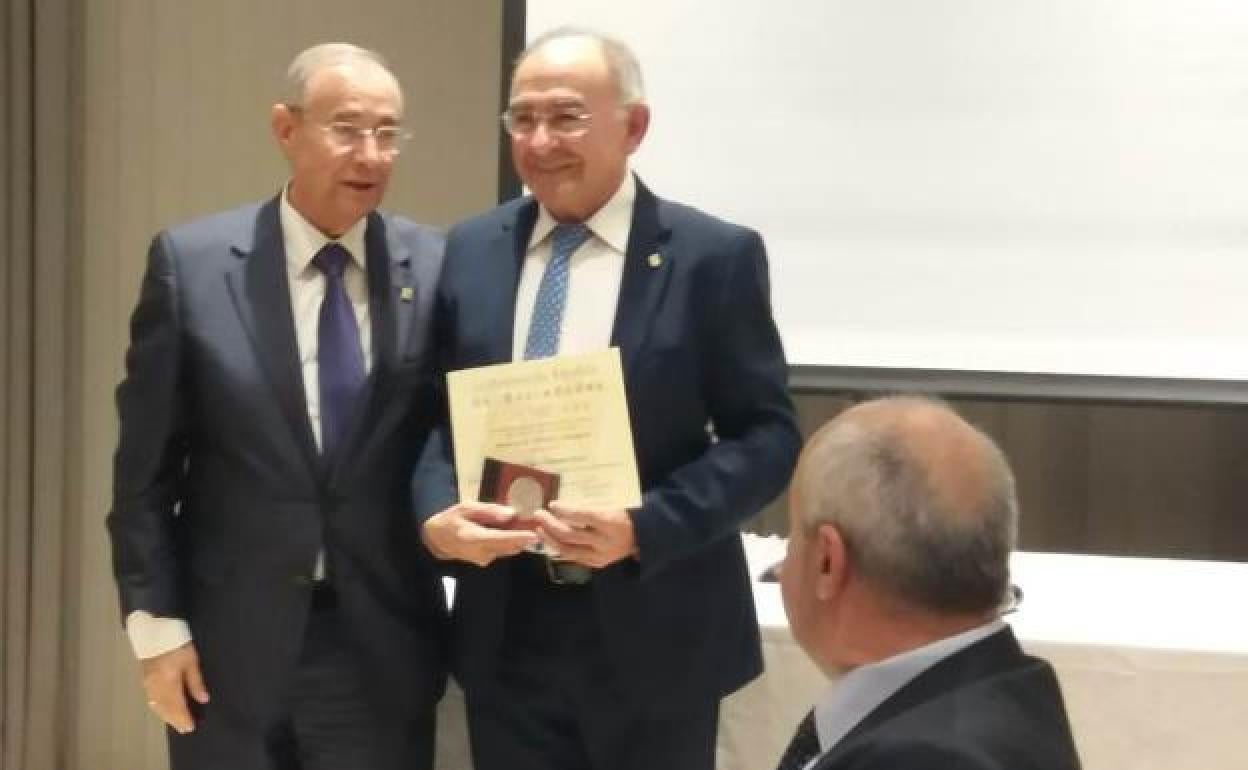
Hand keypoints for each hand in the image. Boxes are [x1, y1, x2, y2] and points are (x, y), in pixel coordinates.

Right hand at [141, 642, 208, 733]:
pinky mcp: (144, 680)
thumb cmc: (177, 644)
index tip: (190, 727)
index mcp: (169, 681)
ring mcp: (148, 684)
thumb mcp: (191, 661)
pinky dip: (158, 709)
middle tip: (184, 729)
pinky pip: (150, 700)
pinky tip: (163, 711)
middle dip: (175, 720)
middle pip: (166, 708)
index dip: (183, 717)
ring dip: (166, 716)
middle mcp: (156, 686)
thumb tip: (203, 699)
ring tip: (176, 723)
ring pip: (156, 706)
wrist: (155, 631)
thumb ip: (196, 682)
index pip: (177, 705)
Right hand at [421, 502, 540, 566]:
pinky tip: (514, 531)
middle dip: (525, 537)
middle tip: (539, 524)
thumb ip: (489, 511)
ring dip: (520, 539)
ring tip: (529, 525)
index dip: (518, 538)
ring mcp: (485, 559)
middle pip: (509, 546)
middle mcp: (481, 552)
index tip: (533, 535)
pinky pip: (504, 550)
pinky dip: (511, 541)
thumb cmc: (452, 519)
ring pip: (509, 549)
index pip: (500, 539)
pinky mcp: (487, 560)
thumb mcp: (467, 507)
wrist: (438, 539)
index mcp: (474, 538)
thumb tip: (511, 513)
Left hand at [534, 502, 637, 567]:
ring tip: (539, 529)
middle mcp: (604, 541)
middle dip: (550, 524)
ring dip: (550, 539)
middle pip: (570, 534)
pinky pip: (573, 557)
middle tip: (538, 514)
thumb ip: (589, 505)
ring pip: (568, 549)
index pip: (583, 515)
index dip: (565, 510)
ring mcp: (600, 555)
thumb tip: (562, 503)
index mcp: (611, 522)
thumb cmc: (624, 514)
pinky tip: (551, 540)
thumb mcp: (612, 504)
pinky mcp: (597, 563)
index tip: (552, 504)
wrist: (642, 537)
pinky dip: (559, 549)